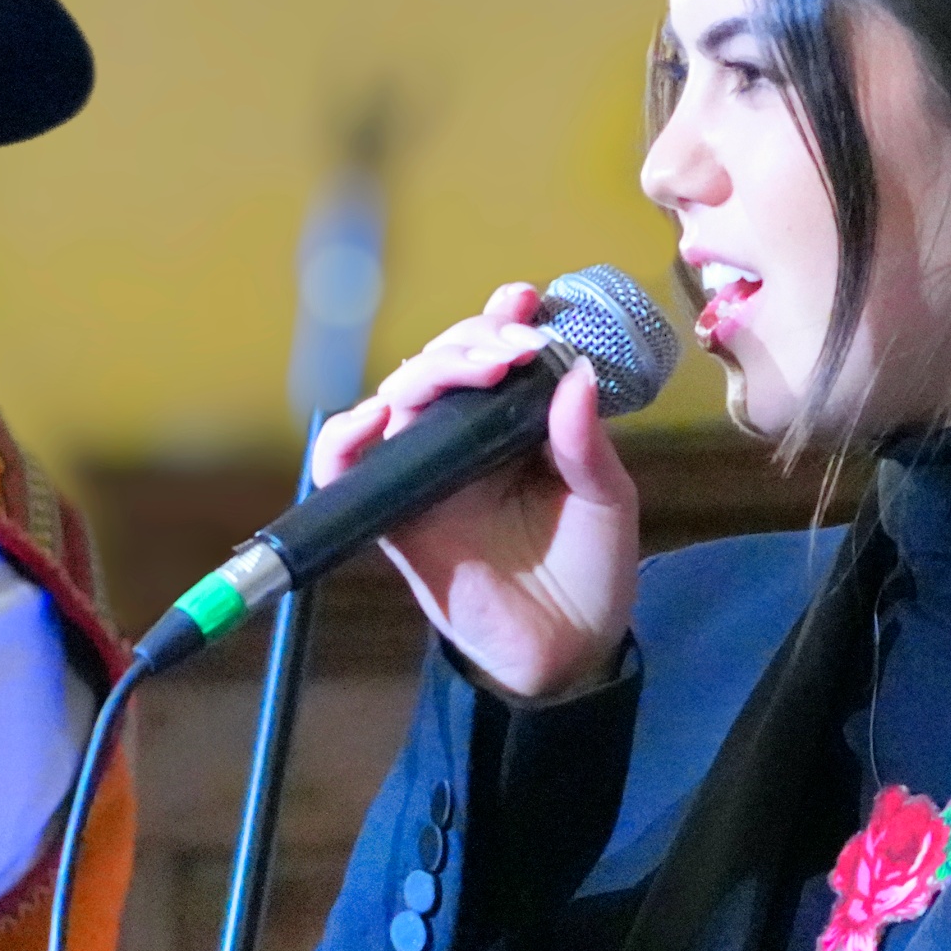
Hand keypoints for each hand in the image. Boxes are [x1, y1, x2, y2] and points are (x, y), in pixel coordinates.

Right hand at [307, 283, 639, 704]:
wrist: (568, 652)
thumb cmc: (592, 571)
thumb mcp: (606, 500)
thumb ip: (586, 443)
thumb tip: (577, 372)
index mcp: (515, 426)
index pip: (494, 355)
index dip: (503, 320)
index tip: (528, 298)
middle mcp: (463, 441)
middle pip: (441, 365)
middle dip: (471, 340)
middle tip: (514, 343)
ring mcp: (425, 475)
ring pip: (398, 399)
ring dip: (429, 370)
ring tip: (477, 368)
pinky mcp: (394, 516)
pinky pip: (346, 470)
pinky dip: (344, 439)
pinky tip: (375, 418)